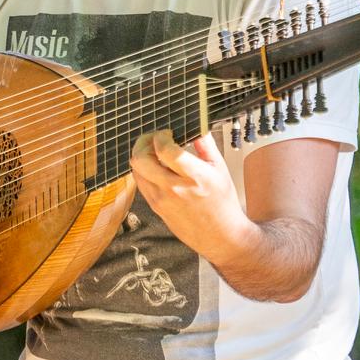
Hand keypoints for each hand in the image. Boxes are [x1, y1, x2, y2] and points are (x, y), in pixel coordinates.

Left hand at [128, 126, 247, 263]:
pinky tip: (156, 166)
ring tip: (155, 151)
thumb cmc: (222, 203)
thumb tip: (196, 123)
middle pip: (141, 159)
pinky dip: (143, 169)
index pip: (166, 151)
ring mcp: (162, 200)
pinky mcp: (155, 207)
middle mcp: (175, 189)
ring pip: (136, 169)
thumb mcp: (220, 168)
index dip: (161, 136)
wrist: (220, 236)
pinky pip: (140, 182)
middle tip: (154, 138)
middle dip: (144, 141)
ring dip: (142, 154)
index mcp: (196, 177)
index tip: (168, 133)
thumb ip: (206, 144)